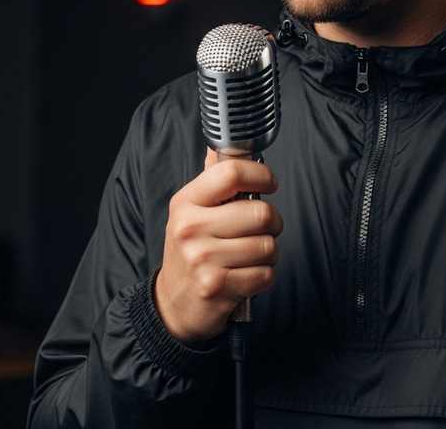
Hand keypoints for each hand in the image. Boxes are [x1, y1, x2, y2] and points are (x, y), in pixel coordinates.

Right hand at [154, 147, 282, 342]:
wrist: (173, 303)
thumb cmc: (191, 249)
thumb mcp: (192, 209)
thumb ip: (212, 177)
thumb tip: (223, 142)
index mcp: (186, 202)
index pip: (231, 172)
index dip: (261, 174)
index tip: (269, 183)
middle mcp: (191, 228)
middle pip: (260, 212)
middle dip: (272, 221)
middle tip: (262, 227)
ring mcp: (203, 260)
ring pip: (268, 246)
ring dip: (268, 252)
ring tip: (250, 254)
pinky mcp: (218, 288)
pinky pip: (266, 274)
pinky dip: (264, 275)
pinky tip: (246, 274)